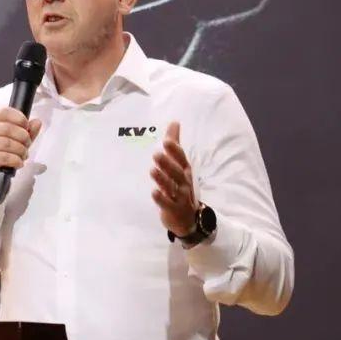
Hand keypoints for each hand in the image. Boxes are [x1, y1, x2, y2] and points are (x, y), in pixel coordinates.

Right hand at [0, 107, 42, 196]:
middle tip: (27, 146)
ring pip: (6, 143)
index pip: (4, 112)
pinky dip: (15, 160)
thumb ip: (28, 132)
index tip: (27, 127)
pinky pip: (3, 157)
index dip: (19, 118)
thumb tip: (37, 122)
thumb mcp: (18, 143)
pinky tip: (18, 164)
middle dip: (23, 137)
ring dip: (20, 150)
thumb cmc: (2, 158)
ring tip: (23, 156)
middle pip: (7, 128)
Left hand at [150, 121, 197, 236]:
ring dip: (162, 179)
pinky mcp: (173, 209)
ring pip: (172, 186)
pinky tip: (153, 192)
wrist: (188, 217)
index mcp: (184, 171)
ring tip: (152, 170)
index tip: (166, 141)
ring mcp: (180, 196)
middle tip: (157, 154)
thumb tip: (174, 122)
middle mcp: (184, 182)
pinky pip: (168, 203)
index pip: (181, 159)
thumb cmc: (180, 186)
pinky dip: (161, 198)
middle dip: (168, 163)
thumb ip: (175, 145)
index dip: (175, 150)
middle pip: (177, 172)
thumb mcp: (178, 165)